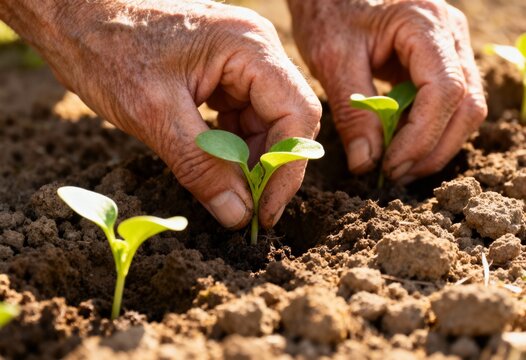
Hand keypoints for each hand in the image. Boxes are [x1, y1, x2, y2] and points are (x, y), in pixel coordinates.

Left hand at [2, 0, 320, 228]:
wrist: (74, 17)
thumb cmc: (108, 49)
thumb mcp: (155, 114)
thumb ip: (202, 167)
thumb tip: (239, 215)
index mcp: (249, 47)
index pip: (296, 114)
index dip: (285, 170)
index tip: (264, 212)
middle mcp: (255, 50)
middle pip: (287, 120)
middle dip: (268, 168)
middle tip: (246, 210)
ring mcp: (240, 61)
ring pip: (266, 123)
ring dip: (250, 161)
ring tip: (227, 191)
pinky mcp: (222, 74)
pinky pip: (242, 118)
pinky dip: (233, 148)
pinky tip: (216, 166)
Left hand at [288, 0, 486, 183]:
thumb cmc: (328, 12)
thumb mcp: (333, 60)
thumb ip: (352, 112)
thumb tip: (366, 164)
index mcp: (424, 23)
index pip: (444, 91)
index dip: (421, 137)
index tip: (389, 166)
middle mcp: (450, 33)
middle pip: (466, 105)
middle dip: (432, 149)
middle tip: (394, 175)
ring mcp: (450, 45)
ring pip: (464, 108)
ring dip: (434, 145)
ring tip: (396, 167)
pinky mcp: (441, 60)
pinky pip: (449, 103)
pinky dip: (428, 131)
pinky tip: (400, 146)